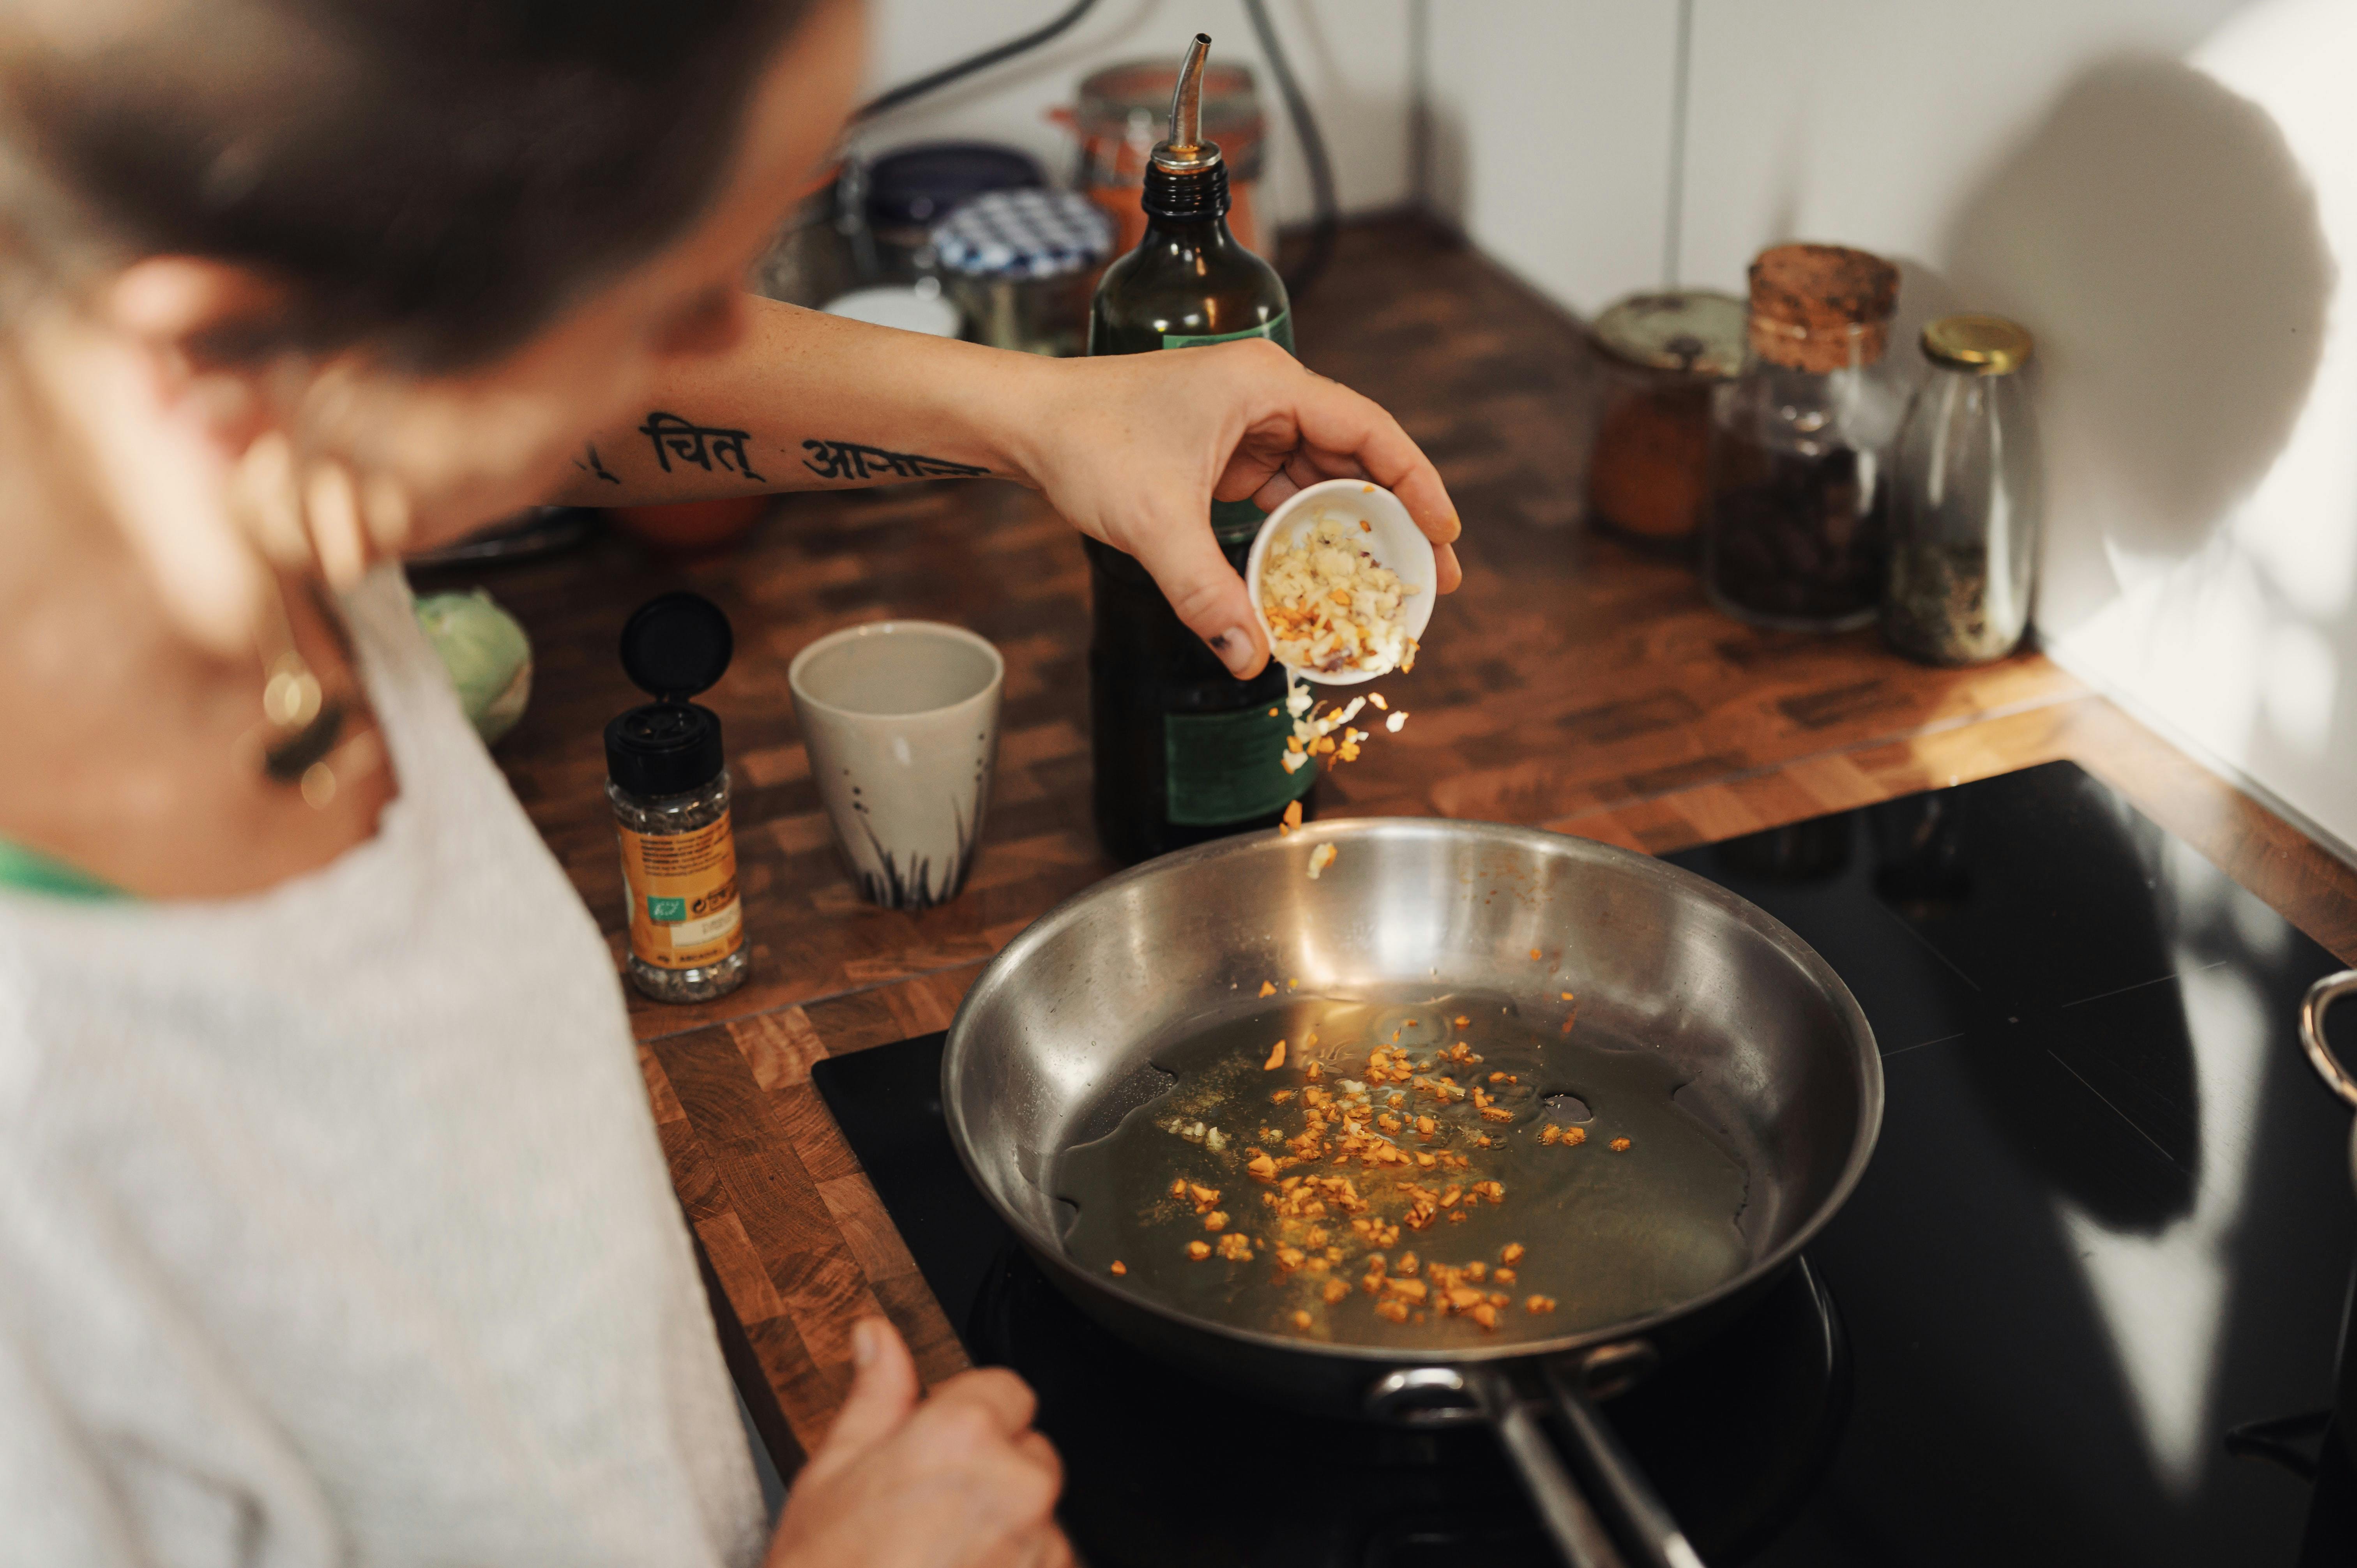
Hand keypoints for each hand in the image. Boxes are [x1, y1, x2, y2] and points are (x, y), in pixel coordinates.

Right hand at [764, 1318, 1071, 1567]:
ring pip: (1039, 1520)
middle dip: (992, 1479)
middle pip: (1030, 1456)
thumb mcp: (832, 1473)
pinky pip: (1046, 1566)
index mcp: (963, 1434)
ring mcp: (1039, 1545)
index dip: (971, 1420)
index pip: (1008, 1391)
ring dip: (1005, 1536)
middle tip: (930, 1519)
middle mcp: (1014, 1484)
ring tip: (938, 1563)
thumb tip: (878, 1338)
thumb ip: (875, 1396)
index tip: (942, 1453)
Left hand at [1007, 339, 1461, 678]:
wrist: (1025, 424)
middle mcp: (1266, 396)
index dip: (1416, 485)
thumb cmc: (1085, 441)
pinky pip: (1281, 494)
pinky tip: (1321, 575)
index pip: (1371, 432)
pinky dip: (1302, 533)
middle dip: (1394, 520)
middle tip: (1431, 579)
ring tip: (1385, 585)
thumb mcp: (1153, 521)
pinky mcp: (1222, 453)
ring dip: (1351, 531)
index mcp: (1267, 384)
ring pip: (1320, 479)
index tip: (1445, 536)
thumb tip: (1249, 657)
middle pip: (1356, 458)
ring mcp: (1245, 425)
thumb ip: (1206, 591)